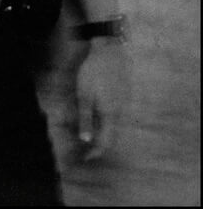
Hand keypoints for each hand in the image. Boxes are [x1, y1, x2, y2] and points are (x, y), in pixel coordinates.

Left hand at [75, 37, 131, 160]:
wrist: (111, 52)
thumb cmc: (94, 73)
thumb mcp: (84, 96)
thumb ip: (86, 119)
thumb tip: (86, 140)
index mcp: (111, 115)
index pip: (106, 141)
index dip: (96, 151)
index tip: (86, 158)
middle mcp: (121, 112)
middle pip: (112, 135)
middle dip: (99, 144)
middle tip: (86, 149)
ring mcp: (125, 103)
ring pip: (114, 124)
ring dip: (103, 132)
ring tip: (91, 135)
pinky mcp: (124, 96)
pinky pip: (116, 114)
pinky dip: (107, 121)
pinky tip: (99, 117)